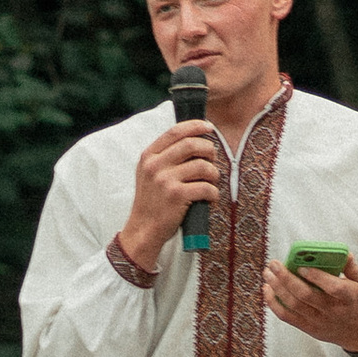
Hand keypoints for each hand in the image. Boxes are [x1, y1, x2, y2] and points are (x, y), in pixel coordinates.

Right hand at [119, 123, 224, 275]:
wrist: (143, 230)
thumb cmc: (152, 202)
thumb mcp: (148, 174)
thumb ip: (164, 157)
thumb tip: (194, 139)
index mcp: (148, 156)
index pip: (175, 132)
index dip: (195, 126)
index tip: (209, 127)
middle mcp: (155, 165)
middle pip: (191, 145)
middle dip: (209, 150)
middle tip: (213, 159)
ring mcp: (165, 180)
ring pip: (203, 166)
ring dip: (214, 174)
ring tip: (212, 182)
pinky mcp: (177, 196)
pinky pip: (206, 187)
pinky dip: (214, 193)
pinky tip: (210, 198)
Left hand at [263, 252, 357, 355]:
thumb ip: (352, 266)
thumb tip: (343, 252)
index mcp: (348, 297)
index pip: (333, 287)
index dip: (317, 276)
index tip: (302, 265)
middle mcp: (331, 310)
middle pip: (305, 295)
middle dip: (287, 278)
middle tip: (274, 264)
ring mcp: (318, 321)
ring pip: (293, 305)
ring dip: (277, 288)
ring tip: (268, 273)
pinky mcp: (308, 328)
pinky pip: (287, 317)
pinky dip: (274, 303)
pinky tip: (267, 289)